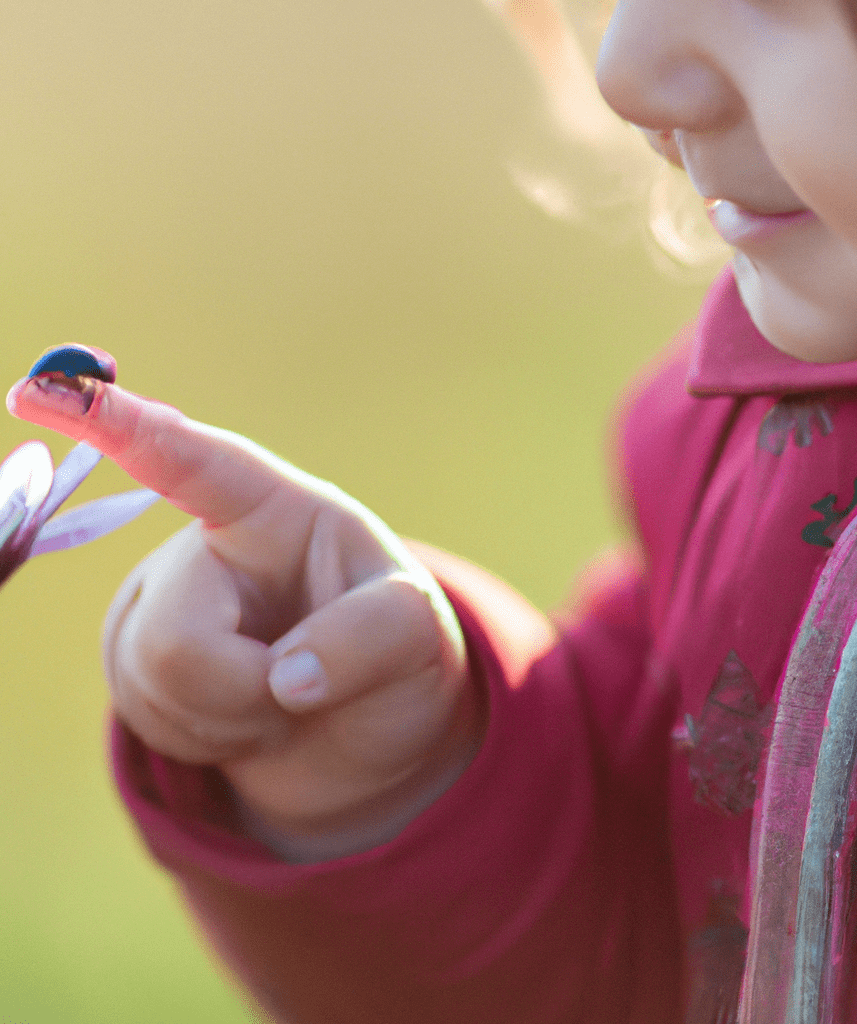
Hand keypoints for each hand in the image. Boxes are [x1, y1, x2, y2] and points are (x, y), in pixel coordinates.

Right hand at [7, 372, 480, 859]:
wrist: (365, 727)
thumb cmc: (397, 657)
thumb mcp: (419, 636)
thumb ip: (370, 639)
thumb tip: (284, 678)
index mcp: (279, 513)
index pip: (196, 462)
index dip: (120, 425)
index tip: (40, 389)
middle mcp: (212, 550)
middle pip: (176, 638)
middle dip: (243, 693)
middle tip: (298, 695)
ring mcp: (168, 609)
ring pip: (152, 685)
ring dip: (233, 721)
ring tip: (281, 700)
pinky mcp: (143, 669)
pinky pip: (145, 721)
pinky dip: (210, 742)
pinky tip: (245, 720)